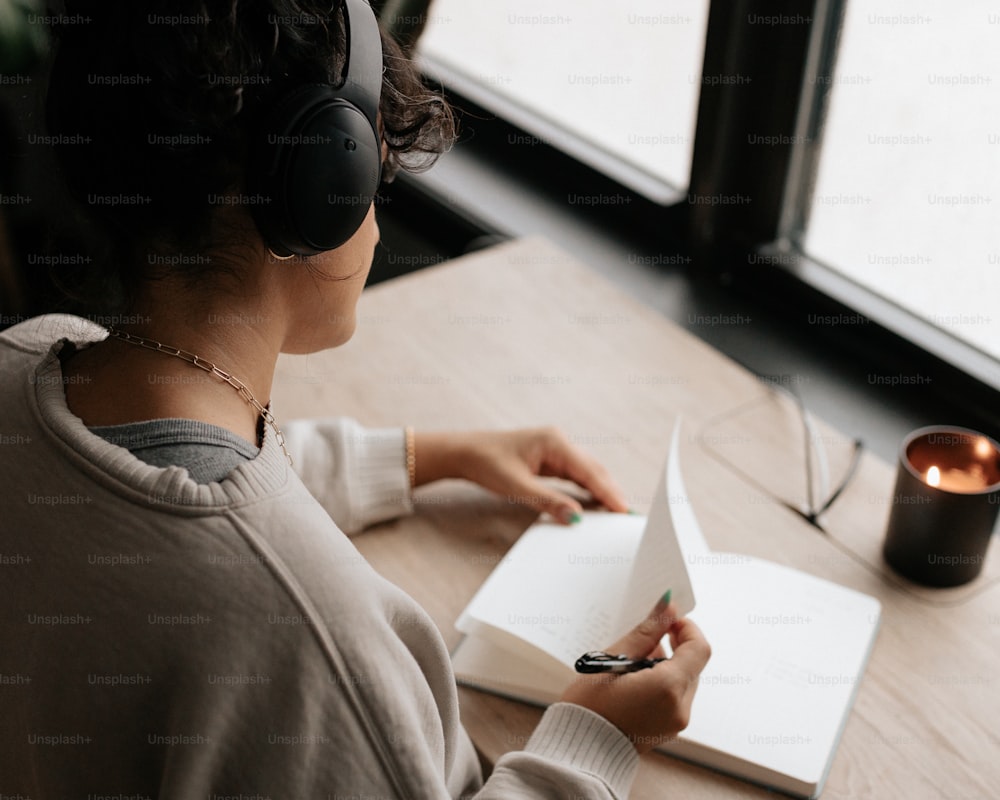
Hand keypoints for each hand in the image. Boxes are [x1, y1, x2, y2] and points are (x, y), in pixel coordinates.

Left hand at [412, 427, 627, 523]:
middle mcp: (560, 443)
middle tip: (629, 518)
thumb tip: (576, 517)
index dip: (610, 492)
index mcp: (555, 442)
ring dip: (602, 493)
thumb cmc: (486, 462)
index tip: (625, 511)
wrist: (465, 453)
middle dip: (612, 493)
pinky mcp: (550, 461)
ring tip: (618, 515)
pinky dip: (588, 491)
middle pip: (594, 471)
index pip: (590, 471)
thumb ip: (547, 501)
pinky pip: (576, 477)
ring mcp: (556, 451)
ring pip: (587, 473)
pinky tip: (596, 505)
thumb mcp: (516, 486)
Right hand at [559, 596, 710, 753]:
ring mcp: (676, 722)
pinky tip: (634, 681)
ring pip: (683, 680)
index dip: (686, 628)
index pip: (699, 648)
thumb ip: (646, 632)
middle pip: (692, 664)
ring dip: (666, 665)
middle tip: (645, 639)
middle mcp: (680, 707)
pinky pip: (675, 697)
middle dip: (673, 646)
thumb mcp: (614, 659)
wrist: (579, 749)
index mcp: (669, 688)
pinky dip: (662, 683)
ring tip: (631, 663)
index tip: (667, 620)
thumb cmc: (590, 705)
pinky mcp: (668, 730)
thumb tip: (667, 607)